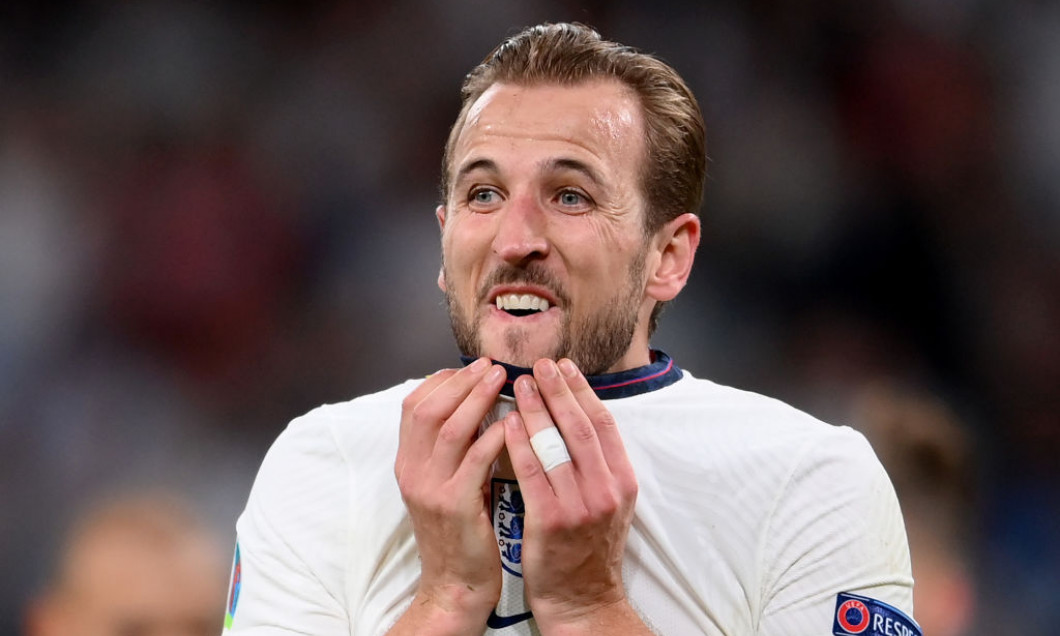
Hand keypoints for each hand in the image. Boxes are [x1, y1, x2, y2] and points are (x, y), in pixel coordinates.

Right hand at [391, 358, 507, 632]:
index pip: (414, 405)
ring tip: (502, 379)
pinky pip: (474, 460)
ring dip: (477, 397)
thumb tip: (477, 405)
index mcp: (408, 463)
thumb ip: (454, 449)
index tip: (471, 368)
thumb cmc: (461, 531)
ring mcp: (430, 488)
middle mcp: (412, 471)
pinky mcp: (455, 506)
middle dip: (461, 381)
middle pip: (428, 408)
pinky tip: (512, 422)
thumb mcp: (446, 483)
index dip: (442, 381)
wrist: (455, 584)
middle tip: (490, 365)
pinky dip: (493, 435)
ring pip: (449, 427)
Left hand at [504, 358, 641, 633]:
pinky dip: (519, 443)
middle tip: (541, 363)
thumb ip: (600, 468)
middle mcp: (605, 490)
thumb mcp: (610, 506)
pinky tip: (506, 423)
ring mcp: (579, 506)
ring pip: (555, 444)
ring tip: (519, 383)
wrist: (583, 602)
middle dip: (559, 390)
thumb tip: (579, 421)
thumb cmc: (589, 552)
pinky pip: (531, 472)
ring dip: (536, 409)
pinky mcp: (550, 521)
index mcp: (622, 482)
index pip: (604, 425)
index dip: (584, 392)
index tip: (566, 367)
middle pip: (580, 427)